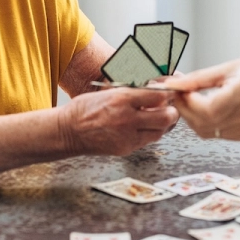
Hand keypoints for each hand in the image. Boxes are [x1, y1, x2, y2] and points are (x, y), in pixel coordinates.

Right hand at [60, 88, 178, 155]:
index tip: (170, 93)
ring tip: (156, 118)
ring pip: (160, 132)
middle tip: (169, 108)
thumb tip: (156, 90)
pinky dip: (149, 134)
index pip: (158, 96)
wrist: (68, 131)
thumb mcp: (109, 92)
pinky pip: (147, 141)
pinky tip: (143, 128)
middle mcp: (127, 118)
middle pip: (166, 116)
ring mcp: (128, 136)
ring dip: (162, 125)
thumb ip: (133, 93)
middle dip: (171, 112)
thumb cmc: (86, 109)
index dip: (168, 94)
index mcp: (122, 99)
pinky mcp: (126, 149)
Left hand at [163, 54, 239, 140]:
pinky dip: (206, 123)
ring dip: (193, 117)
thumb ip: (201, 78)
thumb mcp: (232, 66)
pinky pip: (218, 134)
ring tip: (191, 99)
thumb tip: (175, 84)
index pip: (208, 110)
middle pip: (204, 124)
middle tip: (180, 93)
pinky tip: (206, 108)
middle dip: (185, 110)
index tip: (179, 89)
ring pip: (207, 132)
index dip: (187, 103)